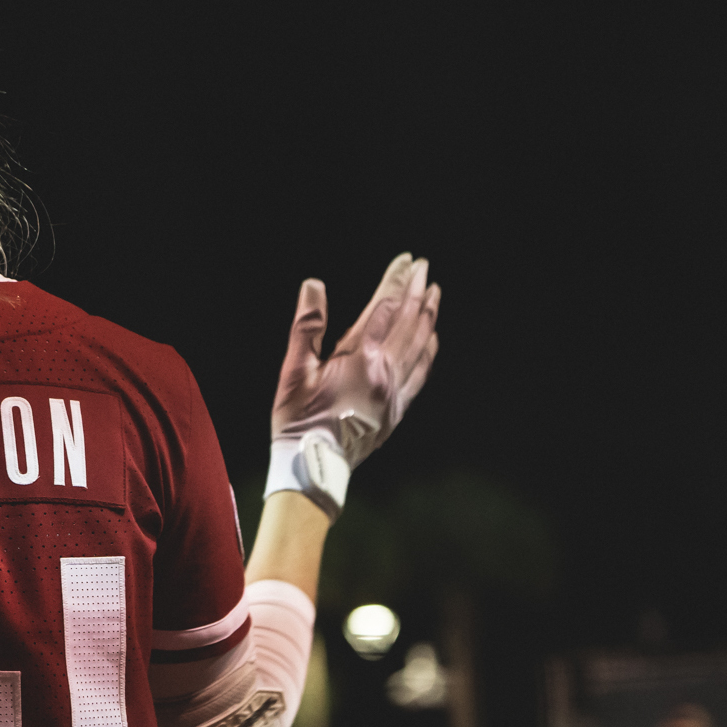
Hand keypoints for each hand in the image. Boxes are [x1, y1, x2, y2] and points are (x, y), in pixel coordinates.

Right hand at [271, 254, 441, 494]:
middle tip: (423, 267)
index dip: (395, 280)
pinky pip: (421, 372)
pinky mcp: (397, 410)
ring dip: (427, 315)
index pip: (384, 308)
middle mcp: (385, 372)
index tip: (406, 260)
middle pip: (408, 321)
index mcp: (360, 358)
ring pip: (420, 344)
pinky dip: (429, 350)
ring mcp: (395, 392)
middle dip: (416, 290)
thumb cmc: (298, 419)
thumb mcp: (294, 370)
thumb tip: (314, 284)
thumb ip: (307, 325)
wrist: (313, 466)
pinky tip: (432, 337)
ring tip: (433, 292)